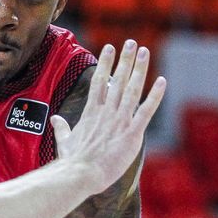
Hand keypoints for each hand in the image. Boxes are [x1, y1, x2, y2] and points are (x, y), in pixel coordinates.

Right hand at [51, 40, 165, 196]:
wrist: (80, 175)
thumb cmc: (72, 161)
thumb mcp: (64, 141)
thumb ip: (62, 127)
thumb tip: (55, 118)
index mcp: (92, 113)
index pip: (99, 82)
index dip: (105, 64)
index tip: (109, 49)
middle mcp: (107, 112)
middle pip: (117, 80)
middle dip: (124, 60)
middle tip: (130, 42)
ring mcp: (120, 121)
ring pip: (132, 90)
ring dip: (139, 69)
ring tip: (143, 51)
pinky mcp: (132, 134)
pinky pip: (146, 110)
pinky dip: (155, 96)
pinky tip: (162, 81)